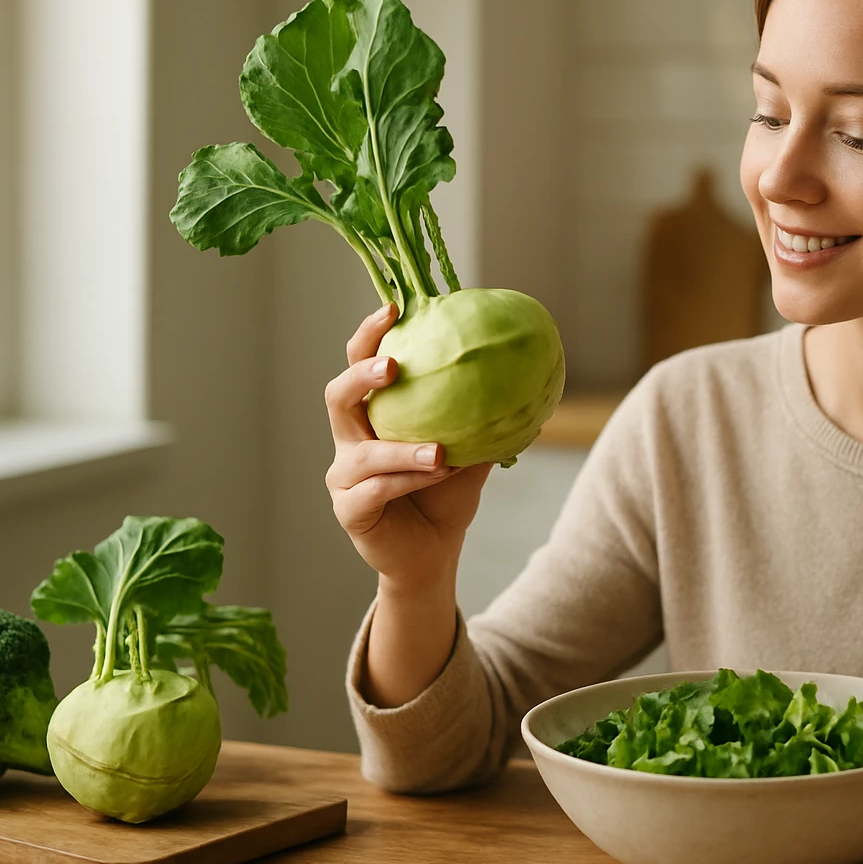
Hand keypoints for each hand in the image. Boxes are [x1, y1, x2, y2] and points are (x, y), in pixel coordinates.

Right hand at [324, 302, 494, 589]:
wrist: (433, 555)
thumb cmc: (445, 498)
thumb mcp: (468, 453)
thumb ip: (481, 418)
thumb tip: (525, 377)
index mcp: (371, 418)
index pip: (357, 366)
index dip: (369, 336)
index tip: (394, 308)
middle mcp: (349, 441)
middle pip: (337, 397)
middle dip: (362, 376)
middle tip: (394, 366)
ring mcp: (344, 477)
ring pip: (363, 453)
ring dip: (402, 447)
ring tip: (440, 449)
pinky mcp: (349, 510)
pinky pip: (376, 490)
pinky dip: (408, 480)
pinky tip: (438, 473)